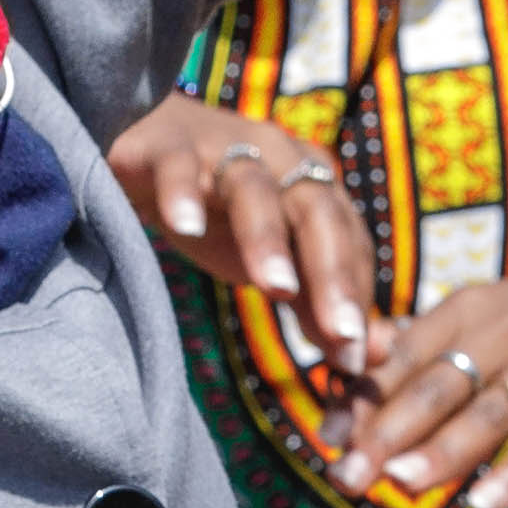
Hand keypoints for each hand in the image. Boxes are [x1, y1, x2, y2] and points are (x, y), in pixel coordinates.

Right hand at [113, 96, 379, 364]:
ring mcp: (223, 147)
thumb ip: (315, 307)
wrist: (145, 150)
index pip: (348, 239)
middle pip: (315, 210)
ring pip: (253, 189)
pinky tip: (187, 227)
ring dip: (268, 237)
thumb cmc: (219, 211)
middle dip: (332, 272)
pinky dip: (183, 193)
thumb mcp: (271, 261)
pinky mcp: (166, 146)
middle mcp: (279, 158)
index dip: (356, 295)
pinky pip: (177, 166)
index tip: (355, 356)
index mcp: (313, 185)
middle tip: (341, 333)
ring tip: (276, 289)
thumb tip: (361, 362)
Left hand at [343, 275, 507, 507]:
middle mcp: (505, 330)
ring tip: (402, 485)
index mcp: (468, 309)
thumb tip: (343, 368)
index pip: (403, 356)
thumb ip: (418, 345)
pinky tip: (482, 506)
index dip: (362, 398)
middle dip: (387, 433)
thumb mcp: (484, 316)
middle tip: (347, 476)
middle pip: (437, 386)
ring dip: (443, 452)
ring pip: (487, 413)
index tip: (327, 438)